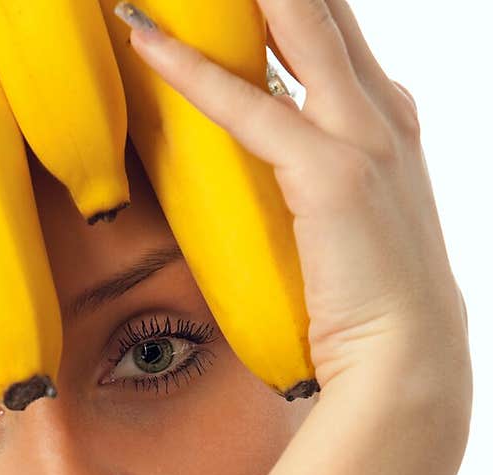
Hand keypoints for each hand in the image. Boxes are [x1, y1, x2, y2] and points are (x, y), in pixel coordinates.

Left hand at [120, 0, 470, 396]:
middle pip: (321, 10)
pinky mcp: (329, 173)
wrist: (407, 360)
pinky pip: (247, 105)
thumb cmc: (372, 312)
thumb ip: (321, 189)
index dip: (288, 2)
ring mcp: (361, 138)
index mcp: (388, 124)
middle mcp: (382, 115)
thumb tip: (271, 187)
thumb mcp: (349, 231)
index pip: (334, 34)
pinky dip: (190, 68)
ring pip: (297, 24)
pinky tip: (146, 41)